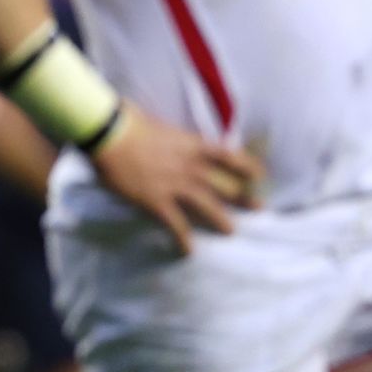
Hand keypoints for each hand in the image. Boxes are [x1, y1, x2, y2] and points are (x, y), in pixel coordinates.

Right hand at [89, 107, 263, 254]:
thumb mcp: (160, 124)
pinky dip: (183, 239)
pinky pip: (175, 224)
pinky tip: (189, 250)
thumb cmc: (130, 121)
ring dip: (221, 220)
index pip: (228, 156)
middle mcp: (190, 167)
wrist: (110, 133)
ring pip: (207, 207)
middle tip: (261, 208)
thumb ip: (173, 136)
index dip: (247, 166)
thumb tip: (171, 136)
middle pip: (224, 185)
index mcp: (192, 145)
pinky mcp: (156, 201)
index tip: (260, 174)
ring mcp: (175, 185)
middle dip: (244, 198)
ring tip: (231, 231)